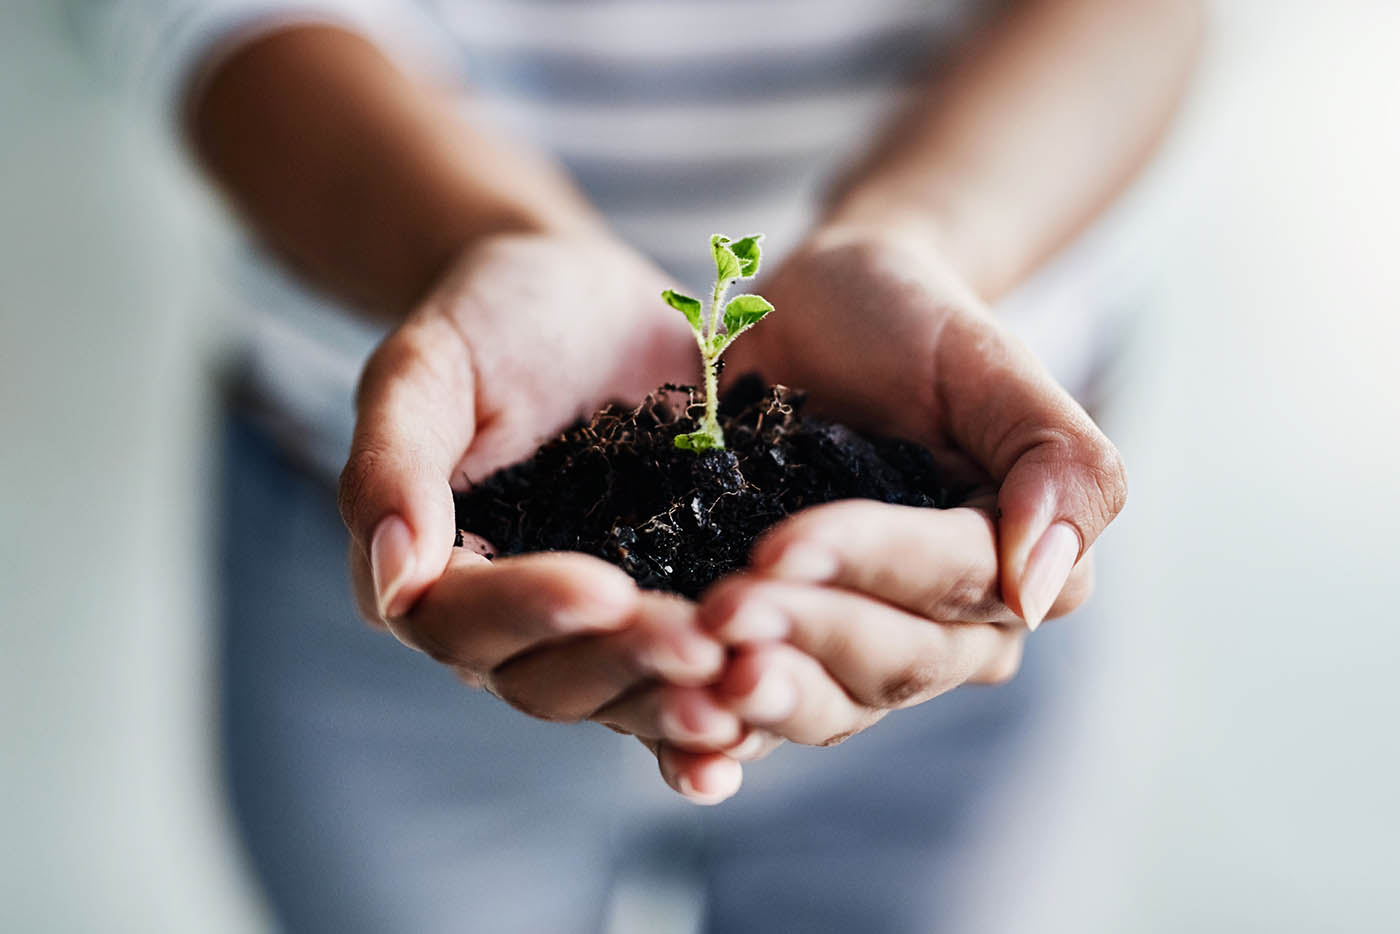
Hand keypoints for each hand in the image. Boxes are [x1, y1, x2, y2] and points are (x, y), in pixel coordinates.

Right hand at [341, 231, 738, 747]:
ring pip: (618, 697)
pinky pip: (679, 678)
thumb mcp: (427, 366)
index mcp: (431, 571)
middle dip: (624, 666)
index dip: (531, 613)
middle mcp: (506, 621)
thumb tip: (394, 577)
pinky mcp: (663, 609)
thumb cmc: (491, 318)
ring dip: (676, 702)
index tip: (607, 589)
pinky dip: (716, 708)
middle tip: (702, 646)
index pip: (462, 622)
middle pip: (545, 680)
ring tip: (742, 686)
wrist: (584, 300)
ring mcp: (588, 627)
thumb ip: (393, 463)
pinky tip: (760, 714)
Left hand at [649, 224, 1125, 780]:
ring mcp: (857, 648)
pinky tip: (683, 752)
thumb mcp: (991, 362)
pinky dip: (721, 741)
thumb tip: (1041, 591)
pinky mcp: (782, 652)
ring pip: (830, 705)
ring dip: (765, 698)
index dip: (870, 567)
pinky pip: (760, 718)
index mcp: (1010, 564)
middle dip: (805, 635)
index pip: (951, 581)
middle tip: (723, 611)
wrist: (821, 318)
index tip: (782, 546)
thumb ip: (1058, 462)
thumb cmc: (913, 326)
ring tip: (698, 671)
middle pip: (889, 659)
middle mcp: (945, 628)